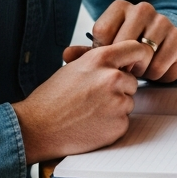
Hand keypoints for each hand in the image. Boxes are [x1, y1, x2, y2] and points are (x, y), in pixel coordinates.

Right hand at [14, 41, 151, 163]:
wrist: (37, 128)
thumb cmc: (52, 98)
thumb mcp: (74, 68)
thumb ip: (99, 61)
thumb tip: (121, 56)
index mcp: (101, 59)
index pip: (137, 49)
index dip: (138, 57)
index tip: (136, 64)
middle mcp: (112, 78)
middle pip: (132, 81)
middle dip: (119, 89)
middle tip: (94, 98)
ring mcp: (117, 102)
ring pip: (128, 102)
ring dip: (115, 107)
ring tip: (89, 112)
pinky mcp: (119, 124)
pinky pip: (124, 121)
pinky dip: (112, 124)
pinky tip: (92, 124)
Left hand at [81, 0, 176, 81]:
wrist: (163, 49)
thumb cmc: (129, 49)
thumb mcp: (107, 49)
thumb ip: (86, 53)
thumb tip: (66, 55)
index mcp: (120, 7)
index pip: (102, 31)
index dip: (103, 51)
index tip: (109, 59)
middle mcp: (142, 8)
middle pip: (122, 42)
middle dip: (121, 63)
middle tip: (123, 70)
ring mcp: (162, 21)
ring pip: (143, 54)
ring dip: (139, 69)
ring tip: (139, 69)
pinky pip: (159, 64)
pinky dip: (155, 73)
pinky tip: (154, 69)